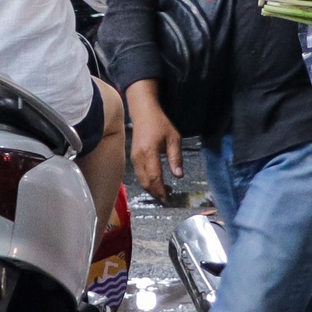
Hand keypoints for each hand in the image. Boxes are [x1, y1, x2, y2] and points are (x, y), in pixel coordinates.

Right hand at [126, 82, 185, 202]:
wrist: (142, 112)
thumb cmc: (160, 123)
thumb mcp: (173, 138)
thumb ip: (176, 157)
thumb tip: (179, 176)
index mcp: (149, 152)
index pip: (155, 177)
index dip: (161, 190)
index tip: (169, 199)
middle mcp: (139, 158)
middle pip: (146, 182)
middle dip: (156, 193)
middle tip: (167, 198)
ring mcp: (134, 158)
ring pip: (141, 180)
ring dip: (151, 189)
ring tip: (164, 191)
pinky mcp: (133, 158)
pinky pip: (139, 175)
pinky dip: (147, 182)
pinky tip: (156, 182)